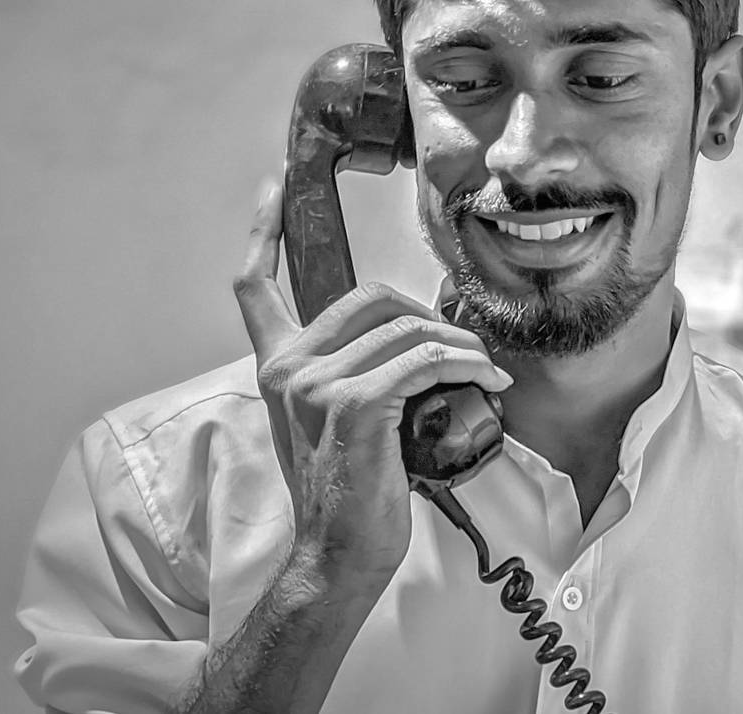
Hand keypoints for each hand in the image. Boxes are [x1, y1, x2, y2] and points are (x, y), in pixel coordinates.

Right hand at [232, 179, 512, 585]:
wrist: (338, 556)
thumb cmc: (349, 491)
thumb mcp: (333, 420)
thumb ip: (350, 371)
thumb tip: (414, 334)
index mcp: (276, 365)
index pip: (255, 286)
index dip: (264, 231)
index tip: (275, 186)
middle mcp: (288, 367)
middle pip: (370, 296)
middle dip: (428, 315)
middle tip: (463, 351)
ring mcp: (317, 385)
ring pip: (408, 330)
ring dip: (461, 348)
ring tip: (485, 374)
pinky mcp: (356, 406)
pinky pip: (425, 362)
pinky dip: (466, 368)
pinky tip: (487, 386)